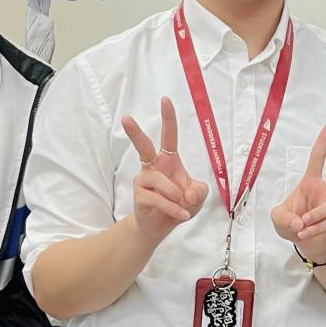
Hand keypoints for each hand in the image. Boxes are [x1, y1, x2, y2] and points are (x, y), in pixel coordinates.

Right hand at [123, 98, 209, 242]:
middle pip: (143, 146)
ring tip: (183, 205)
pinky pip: (159, 199)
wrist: (160, 227)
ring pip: (161, 181)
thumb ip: (200, 191)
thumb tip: (187, 193)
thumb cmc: (179, 204)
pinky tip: (181, 215)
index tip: (165, 100)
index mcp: (168, 160)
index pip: (169, 136)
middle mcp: (153, 167)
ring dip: (176, 195)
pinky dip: (173, 209)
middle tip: (126, 118)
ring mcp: (144, 181)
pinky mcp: (139, 196)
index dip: (168, 118)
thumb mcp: (197, 196)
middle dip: (135, 132)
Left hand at [271, 122, 325, 257]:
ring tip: (304, 223)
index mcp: (311, 183)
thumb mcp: (278, 218)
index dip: (324, 140)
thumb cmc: (292, 224)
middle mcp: (325, 192)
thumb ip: (284, 217)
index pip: (318, 157)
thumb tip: (300, 222)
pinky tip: (305, 233)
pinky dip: (316, 228)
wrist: (304, 244)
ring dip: (318, 214)